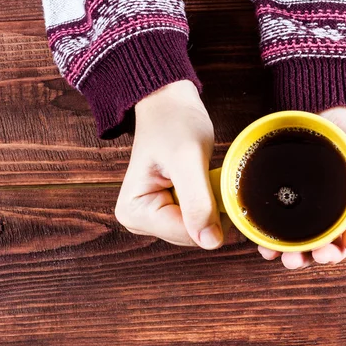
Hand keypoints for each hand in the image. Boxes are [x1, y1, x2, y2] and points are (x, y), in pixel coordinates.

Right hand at [114, 80, 222, 249]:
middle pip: (192, 236)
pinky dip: (210, 202)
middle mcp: (140, 220)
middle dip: (209, 209)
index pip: (186, 235)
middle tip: (205, 175)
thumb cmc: (173, 122)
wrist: (170, 103)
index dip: (210, 214)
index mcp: (134, 212)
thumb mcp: (187, 160)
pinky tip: (203, 182)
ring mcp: (155, 217)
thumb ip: (197, 202)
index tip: (212, 184)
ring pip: (200, 230)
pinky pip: (201, 219)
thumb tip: (210, 243)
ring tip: (201, 175)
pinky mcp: (169, 211)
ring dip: (211, 205)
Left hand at [257, 107, 345, 268]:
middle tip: (291, 261)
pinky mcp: (280, 185)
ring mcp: (299, 199)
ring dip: (279, 249)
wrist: (338, 104)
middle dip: (300, 258)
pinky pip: (270, 210)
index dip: (328, 256)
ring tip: (270, 253)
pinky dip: (263, 225)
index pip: (337, 245)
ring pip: (288, 234)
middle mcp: (321, 211)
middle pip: (309, 245)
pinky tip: (257, 232)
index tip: (321, 256)